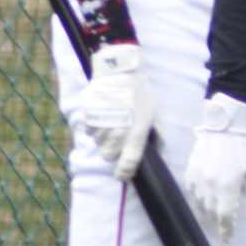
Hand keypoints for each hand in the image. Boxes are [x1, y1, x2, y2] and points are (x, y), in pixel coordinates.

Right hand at [78, 43, 157, 179]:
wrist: (120, 71)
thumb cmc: (140, 92)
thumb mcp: (154, 114)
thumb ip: (156, 135)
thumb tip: (157, 149)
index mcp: (135, 134)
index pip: (128, 164)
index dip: (124, 173)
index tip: (122, 174)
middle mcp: (117, 133)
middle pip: (108, 156)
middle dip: (112, 150)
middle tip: (119, 136)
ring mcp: (101, 125)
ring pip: (97, 142)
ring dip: (103, 136)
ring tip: (111, 120)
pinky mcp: (88, 116)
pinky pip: (88, 130)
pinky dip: (93, 126)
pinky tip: (102, 114)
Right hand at [186, 94, 245, 240]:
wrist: (224, 126)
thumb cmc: (244, 149)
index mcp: (228, 188)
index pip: (224, 218)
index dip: (226, 231)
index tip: (227, 239)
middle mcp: (210, 187)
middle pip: (211, 213)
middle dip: (217, 221)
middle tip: (223, 225)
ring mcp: (197, 179)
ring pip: (199, 204)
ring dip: (207, 212)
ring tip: (213, 214)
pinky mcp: (190, 172)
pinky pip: (192, 192)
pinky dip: (198, 199)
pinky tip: (204, 199)